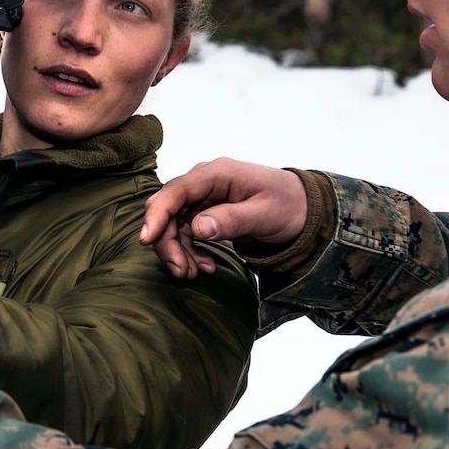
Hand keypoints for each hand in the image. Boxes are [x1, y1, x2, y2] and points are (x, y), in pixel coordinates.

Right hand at [139, 157, 307, 279]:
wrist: (302, 207)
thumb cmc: (288, 205)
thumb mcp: (265, 214)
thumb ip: (232, 220)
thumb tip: (198, 228)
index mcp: (216, 174)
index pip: (176, 191)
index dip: (157, 214)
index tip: (146, 239)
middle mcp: (203, 181)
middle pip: (167, 208)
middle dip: (167, 241)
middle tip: (182, 271)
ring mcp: (202, 196)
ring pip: (172, 223)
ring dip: (177, 250)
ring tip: (194, 273)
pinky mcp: (203, 210)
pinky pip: (185, 231)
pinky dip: (189, 251)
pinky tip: (204, 265)